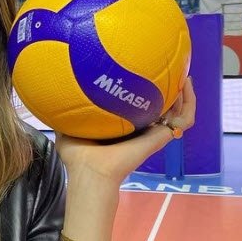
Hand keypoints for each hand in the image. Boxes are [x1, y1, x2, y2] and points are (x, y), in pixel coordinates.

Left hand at [55, 76, 195, 186]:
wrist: (90, 170)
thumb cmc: (77, 155)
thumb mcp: (68, 127)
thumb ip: (64, 111)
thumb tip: (52, 93)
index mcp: (124, 125)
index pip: (140, 106)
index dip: (147, 90)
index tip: (146, 72)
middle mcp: (141, 127)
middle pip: (164, 106)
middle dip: (170, 88)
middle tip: (171, 70)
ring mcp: (154, 132)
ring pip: (180, 111)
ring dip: (185, 93)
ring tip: (184, 75)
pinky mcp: (162, 136)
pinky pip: (185, 118)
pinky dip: (189, 102)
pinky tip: (185, 86)